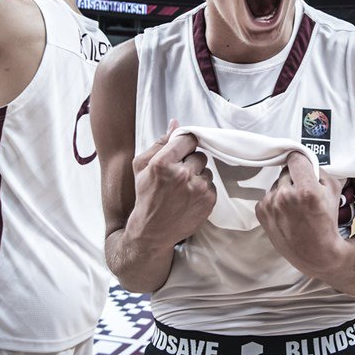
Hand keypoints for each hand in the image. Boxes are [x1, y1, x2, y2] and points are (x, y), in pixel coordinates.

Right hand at [126, 120, 215, 248]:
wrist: (152, 231)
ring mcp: (198, 189)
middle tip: (179, 174)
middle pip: (200, 154)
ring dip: (197, 175)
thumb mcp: (142, 166)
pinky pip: (211, 184)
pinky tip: (189, 197)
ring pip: (207, 170)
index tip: (182, 150)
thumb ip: (160, 143)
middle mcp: (182, 175)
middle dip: (190, 161)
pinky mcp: (208, 201)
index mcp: (163, 163)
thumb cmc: (145, 196)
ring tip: (183, 188)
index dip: (185, 143)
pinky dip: (203, 189)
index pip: (187, 139)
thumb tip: (176, 123)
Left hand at [255, 153, 342, 278]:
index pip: (295, 158)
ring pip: (276, 184)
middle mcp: (285, 196)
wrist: (316, 253)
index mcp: (306, 190)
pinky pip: (268, 196)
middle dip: (294, 178)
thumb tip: (305, 160)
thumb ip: (320, 170)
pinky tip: (286, 214)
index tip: (303, 166)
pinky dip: (275, 201)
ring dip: (284, 190)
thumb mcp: (334, 191)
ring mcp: (271, 205)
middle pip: (285, 171)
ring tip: (295, 207)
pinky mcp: (261, 212)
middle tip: (303, 192)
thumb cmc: (327, 222)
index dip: (301, 161)